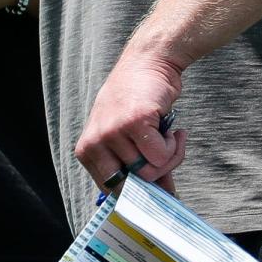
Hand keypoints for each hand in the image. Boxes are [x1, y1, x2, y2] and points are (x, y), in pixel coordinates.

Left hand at [75, 42, 186, 194]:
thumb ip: (136, 167)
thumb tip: (161, 199)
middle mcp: (95, 142)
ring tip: (170, 138)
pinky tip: (174, 131)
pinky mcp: (135, 121)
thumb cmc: (136, 100)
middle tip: (167, 158)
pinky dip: (174, 146)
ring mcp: (113, 132)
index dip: (138, 194)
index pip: (112, 190)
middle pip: (132, 186)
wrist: (148, 62)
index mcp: (87, 150)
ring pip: (150, 171)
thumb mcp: (125, 135)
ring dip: (170, 157)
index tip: (157, 192)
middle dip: (156, 178)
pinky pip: (162, 154)